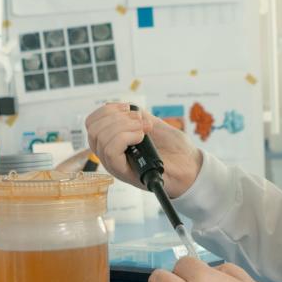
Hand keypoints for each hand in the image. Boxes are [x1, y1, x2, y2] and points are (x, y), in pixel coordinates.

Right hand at [86, 103, 202, 197]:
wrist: (190, 167)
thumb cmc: (174, 149)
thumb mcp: (153, 124)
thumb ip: (136, 115)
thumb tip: (124, 108)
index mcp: (113, 140)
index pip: (92, 123)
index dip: (107, 110)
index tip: (127, 108)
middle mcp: (109, 154)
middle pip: (93, 129)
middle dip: (117, 117)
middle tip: (140, 121)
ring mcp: (115, 164)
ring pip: (101, 139)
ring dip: (124, 126)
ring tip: (144, 129)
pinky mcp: (124, 173)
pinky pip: (111, 151)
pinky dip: (126, 137)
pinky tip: (141, 137)